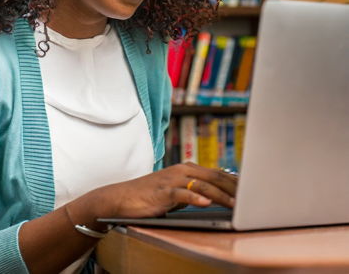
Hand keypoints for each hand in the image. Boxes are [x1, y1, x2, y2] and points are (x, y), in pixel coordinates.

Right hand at [98, 162, 237, 218]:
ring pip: (202, 185)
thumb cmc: (150, 196)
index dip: (235, 182)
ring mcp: (171, 180)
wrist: (122, 197)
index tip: (252, 191)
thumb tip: (217, 197)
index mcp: (186, 169)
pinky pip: (181, 194)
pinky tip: (205, 203)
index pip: (217, 173)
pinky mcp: (162, 192)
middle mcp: (181, 170)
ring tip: (236, 204)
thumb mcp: (176, 191)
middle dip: (234, 188)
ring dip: (220, 195)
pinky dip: (194, 198)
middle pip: (214, 177)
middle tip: (251, 198)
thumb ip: (194, 190)